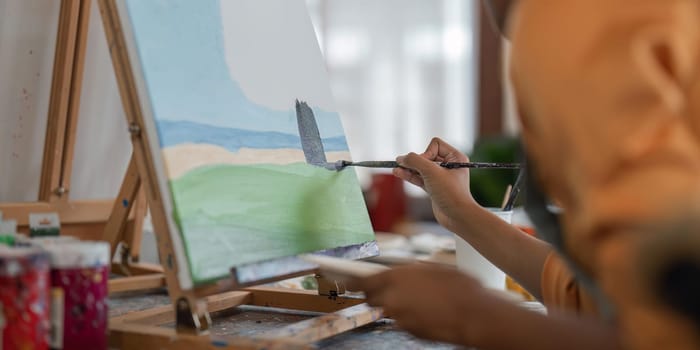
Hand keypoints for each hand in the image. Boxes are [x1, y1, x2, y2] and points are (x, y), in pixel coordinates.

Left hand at [350, 264, 510, 345]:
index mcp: (397, 276)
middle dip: (376, 294)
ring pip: (388, 310)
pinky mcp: (408, 331)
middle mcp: (392, 297)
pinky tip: (427, 312)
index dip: (354, 282)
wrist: (474, 314)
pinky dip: (410, 318)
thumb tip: (407, 271)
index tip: (347, 282)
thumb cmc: (460, 287)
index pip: (363, 281)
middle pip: (371, 298)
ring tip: (419, 301)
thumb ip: (413, 271)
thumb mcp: (434, 268)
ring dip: (396, 306)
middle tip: (391, 290)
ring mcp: (399, 317)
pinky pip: (402, 322)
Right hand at [393, 137, 475, 231]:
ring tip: (395, 168)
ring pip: (421, 168)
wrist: (458, 216)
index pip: (435, 144)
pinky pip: (420, 178)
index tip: (426, 167)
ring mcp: (441, 177)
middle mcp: (450, 165)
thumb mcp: (432, 172)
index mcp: (455, 157)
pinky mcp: (434, 188)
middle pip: (426, 155)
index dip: (427, 153)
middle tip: (403, 165)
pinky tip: (398, 173)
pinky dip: (410, 176)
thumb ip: (415, 161)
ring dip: (409, 168)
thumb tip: (400, 158)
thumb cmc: (450, 193)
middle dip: (415, 161)